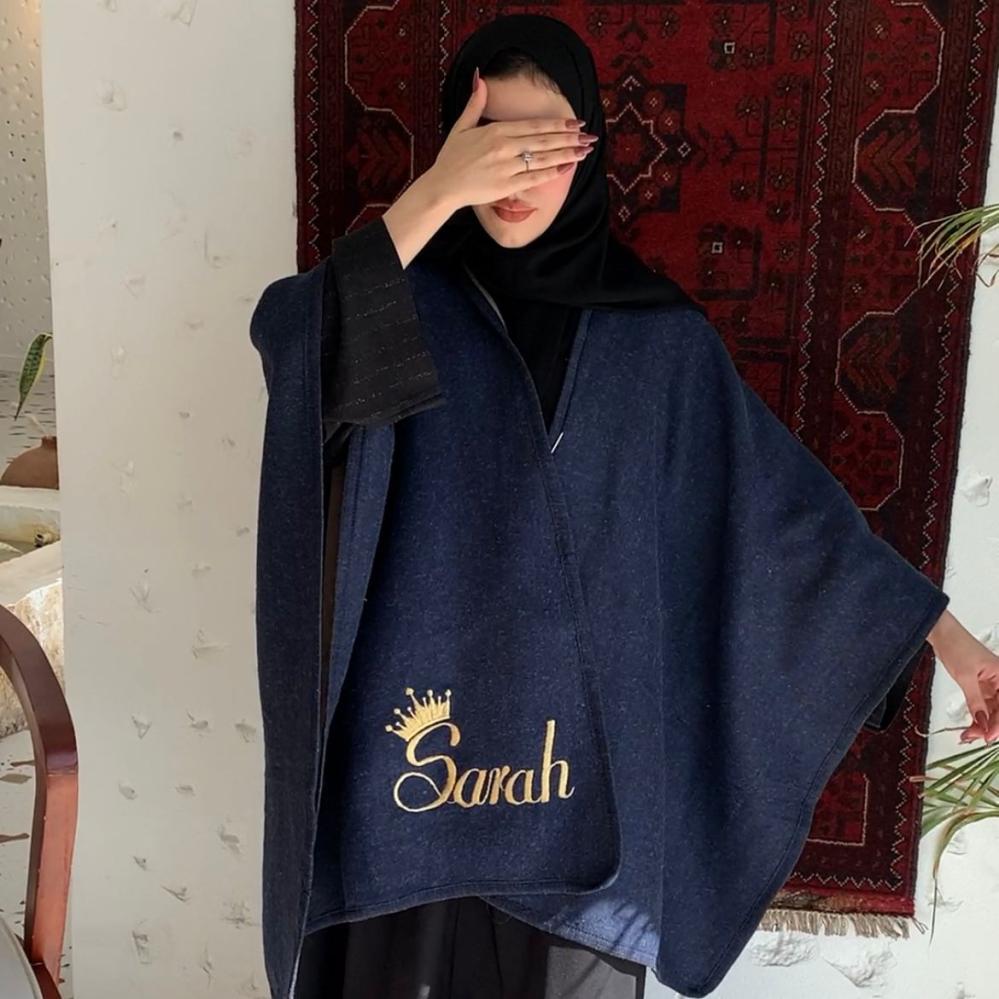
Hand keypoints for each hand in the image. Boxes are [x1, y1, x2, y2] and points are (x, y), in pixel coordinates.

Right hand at [426, 74, 592, 212]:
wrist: (442, 187)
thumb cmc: (451, 158)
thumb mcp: (461, 126)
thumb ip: (475, 104)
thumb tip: (479, 77)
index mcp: (495, 131)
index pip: (534, 126)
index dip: (557, 124)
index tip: (575, 122)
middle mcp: (503, 148)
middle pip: (543, 140)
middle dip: (569, 138)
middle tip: (589, 136)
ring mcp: (506, 168)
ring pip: (543, 159)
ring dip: (567, 154)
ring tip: (585, 151)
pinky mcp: (506, 186)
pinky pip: (534, 178)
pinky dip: (552, 172)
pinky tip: (567, 167)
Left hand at [927, 609, 998, 741]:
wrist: (942, 635)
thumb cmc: (956, 646)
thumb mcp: (965, 677)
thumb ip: (975, 701)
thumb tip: (983, 722)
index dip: (998, 724)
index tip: (988, 736)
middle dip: (990, 726)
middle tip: (973, 737)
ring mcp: (992, 685)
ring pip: (993, 711)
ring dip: (983, 724)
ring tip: (968, 735)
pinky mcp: (981, 687)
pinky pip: (984, 706)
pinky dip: (978, 717)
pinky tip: (970, 727)